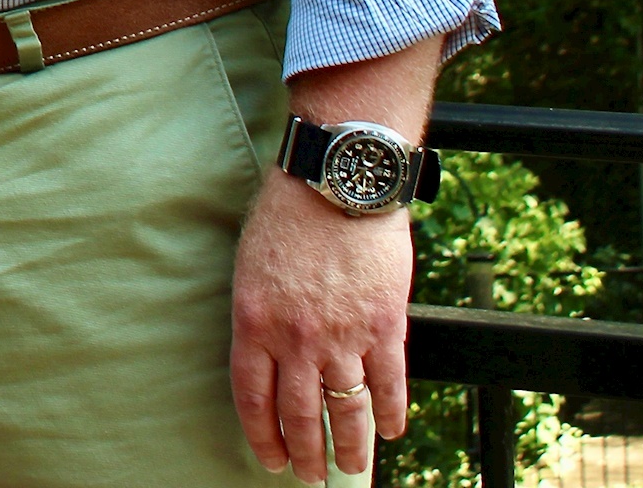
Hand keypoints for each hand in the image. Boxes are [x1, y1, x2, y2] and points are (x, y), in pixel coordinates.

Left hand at [230, 170, 413, 480]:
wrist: (337, 184)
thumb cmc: (287, 218)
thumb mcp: (250, 268)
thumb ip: (260, 318)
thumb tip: (270, 359)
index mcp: (253, 323)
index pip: (253, 399)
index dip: (263, 436)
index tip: (271, 459)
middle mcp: (296, 338)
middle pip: (300, 415)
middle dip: (305, 454)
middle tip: (310, 477)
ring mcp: (343, 336)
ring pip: (347, 411)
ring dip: (350, 447)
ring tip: (351, 470)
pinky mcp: (385, 326)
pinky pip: (389, 385)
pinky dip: (392, 414)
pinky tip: (391, 432)